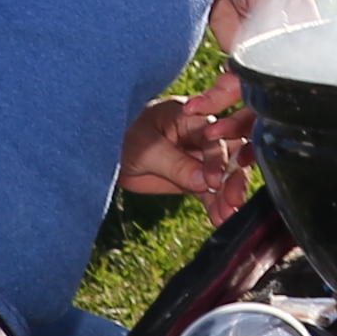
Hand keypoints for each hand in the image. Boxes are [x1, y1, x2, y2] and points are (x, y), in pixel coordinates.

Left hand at [118, 76, 251, 207]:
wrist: (102, 155)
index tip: (215, 181)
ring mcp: (197, 157)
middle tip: (234, 199)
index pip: (213, 136)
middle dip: (233, 177)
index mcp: (189, 116)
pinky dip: (214, 205)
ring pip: (221, 175)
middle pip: (228, 154)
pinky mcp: (192, 177)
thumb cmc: (121, 139)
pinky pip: (208, 191)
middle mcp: (199, 135)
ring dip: (226, 195)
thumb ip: (176, 164)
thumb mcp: (146, 149)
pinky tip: (220, 219)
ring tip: (227, 215)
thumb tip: (206, 182)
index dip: (218, 158)